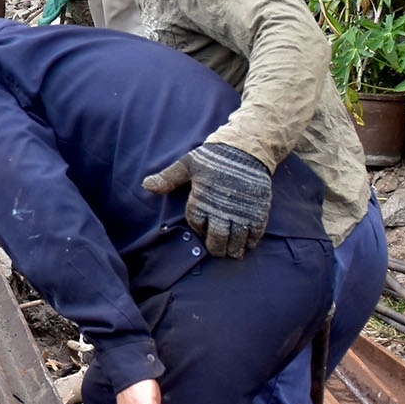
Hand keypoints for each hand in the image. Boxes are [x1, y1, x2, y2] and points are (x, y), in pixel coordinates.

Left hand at [142, 142, 270, 257]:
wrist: (245, 150)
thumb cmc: (213, 158)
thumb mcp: (187, 164)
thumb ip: (168, 178)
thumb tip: (145, 185)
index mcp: (202, 199)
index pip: (196, 223)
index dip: (198, 228)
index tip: (202, 230)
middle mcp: (221, 209)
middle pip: (217, 237)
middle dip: (216, 247)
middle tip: (217, 251)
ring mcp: (242, 211)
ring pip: (237, 238)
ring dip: (234, 248)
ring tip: (232, 253)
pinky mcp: (259, 210)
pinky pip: (256, 232)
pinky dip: (252, 241)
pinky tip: (248, 244)